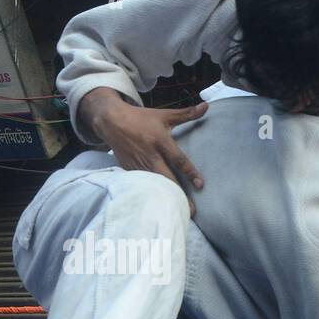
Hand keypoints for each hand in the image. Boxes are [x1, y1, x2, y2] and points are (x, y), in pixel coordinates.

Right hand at [80, 89, 206, 208]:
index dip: (190, 173)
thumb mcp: (164, 115)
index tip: (200, 185)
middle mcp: (150, 155)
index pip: (178, 159)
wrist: (112, 122)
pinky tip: (160, 207)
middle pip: (166, 178)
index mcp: (160, 141)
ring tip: (178, 212)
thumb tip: (207, 106)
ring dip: (166, 198)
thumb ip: (187, 114)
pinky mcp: (129, 170)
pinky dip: (151, 195)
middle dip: (179, 195)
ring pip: (154, 185)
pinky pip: (142, 185)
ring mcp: (138, 164)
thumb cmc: (141, 118)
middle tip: (192, 211)